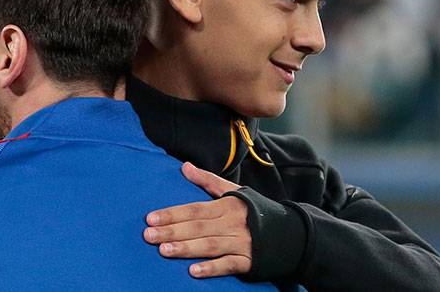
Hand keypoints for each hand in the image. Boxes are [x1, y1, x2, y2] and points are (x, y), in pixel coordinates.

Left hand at [143, 162, 251, 277]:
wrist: (291, 233)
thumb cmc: (256, 210)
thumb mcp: (234, 191)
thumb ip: (207, 180)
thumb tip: (185, 166)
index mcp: (226, 206)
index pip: (194, 209)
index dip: (172, 214)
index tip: (151, 218)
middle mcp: (232, 224)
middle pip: (197, 227)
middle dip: (172, 231)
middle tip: (148, 236)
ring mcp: (241, 243)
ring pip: (209, 245)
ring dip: (186, 248)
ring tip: (164, 251)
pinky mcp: (249, 261)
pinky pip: (228, 265)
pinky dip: (212, 268)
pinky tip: (194, 272)